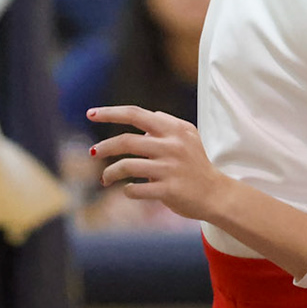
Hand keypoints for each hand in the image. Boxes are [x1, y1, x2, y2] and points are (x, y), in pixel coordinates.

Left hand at [88, 105, 227, 222]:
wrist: (216, 194)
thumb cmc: (197, 164)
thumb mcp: (188, 137)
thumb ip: (167, 125)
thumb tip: (143, 121)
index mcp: (174, 130)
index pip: (136, 114)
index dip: (111, 113)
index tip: (91, 113)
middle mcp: (171, 146)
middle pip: (127, 141)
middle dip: (104, 147)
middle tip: (91, 153)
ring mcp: (169, 169)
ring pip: (127, 166)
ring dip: (110, 173)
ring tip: (105, 179)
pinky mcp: (168, 190)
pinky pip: (136, 190)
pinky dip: (127, 190)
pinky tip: (127, 190)